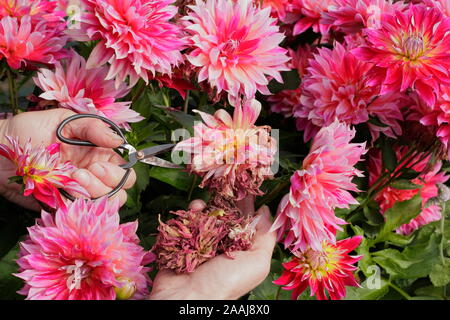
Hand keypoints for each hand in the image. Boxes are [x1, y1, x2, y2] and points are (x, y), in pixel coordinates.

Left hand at [0, 109, 135, 210]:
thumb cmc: (29, 130)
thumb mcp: (63, 120)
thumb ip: (93, 127)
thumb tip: (119, 141)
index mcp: (99, 153)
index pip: (125, 168)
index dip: (119, 171)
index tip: (99, 165)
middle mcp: (94, 174)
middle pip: (121, 189)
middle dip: (109, 184)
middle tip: (83, 172)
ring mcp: (80, 191)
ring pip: (106, 204)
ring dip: (94, 194)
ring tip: (72, 179)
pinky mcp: (64, 205)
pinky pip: (83, 214)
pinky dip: (79, 207)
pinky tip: (64, 194)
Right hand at [148, 198, 276, 299]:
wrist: (188, 297)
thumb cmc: (226, 282)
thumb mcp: (257, 262)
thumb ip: (266, 237)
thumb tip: (266, 211)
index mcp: (241, 250)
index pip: (246, 222)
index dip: (247, 205)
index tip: (246, 187)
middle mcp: (222, 245)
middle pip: (225, 216)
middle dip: (225, 201)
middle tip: (226, 186)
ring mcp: (201, 243)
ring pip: (205, 216)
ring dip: (206, 205)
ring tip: (206, 201)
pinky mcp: (182, 241)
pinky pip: (186, 221)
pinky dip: (190, 212)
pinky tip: (194, 208)